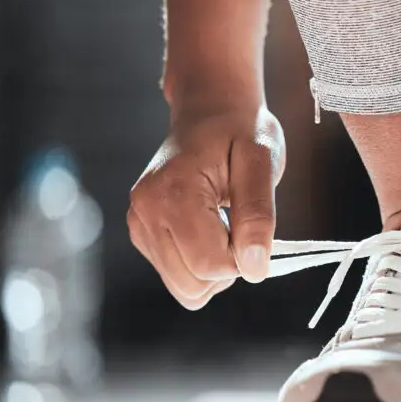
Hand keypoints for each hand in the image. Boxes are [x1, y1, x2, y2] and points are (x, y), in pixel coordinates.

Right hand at [128, 106, 284, 308]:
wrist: (211, 112)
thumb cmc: (240, 131)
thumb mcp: (261, 163)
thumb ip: (258, 215)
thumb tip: (255, 267)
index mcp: (172, 194)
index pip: (210, 265)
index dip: (243, 258)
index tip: (251, 225)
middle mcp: (144, 212)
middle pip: (194, 284)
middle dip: (227, 266)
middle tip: (238, 224)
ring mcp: (139, 225)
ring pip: (186, 289)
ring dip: (215, 268)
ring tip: (223, 224)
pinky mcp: (142, 235)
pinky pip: (179, 277)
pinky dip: (201, 263)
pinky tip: (208, 228)